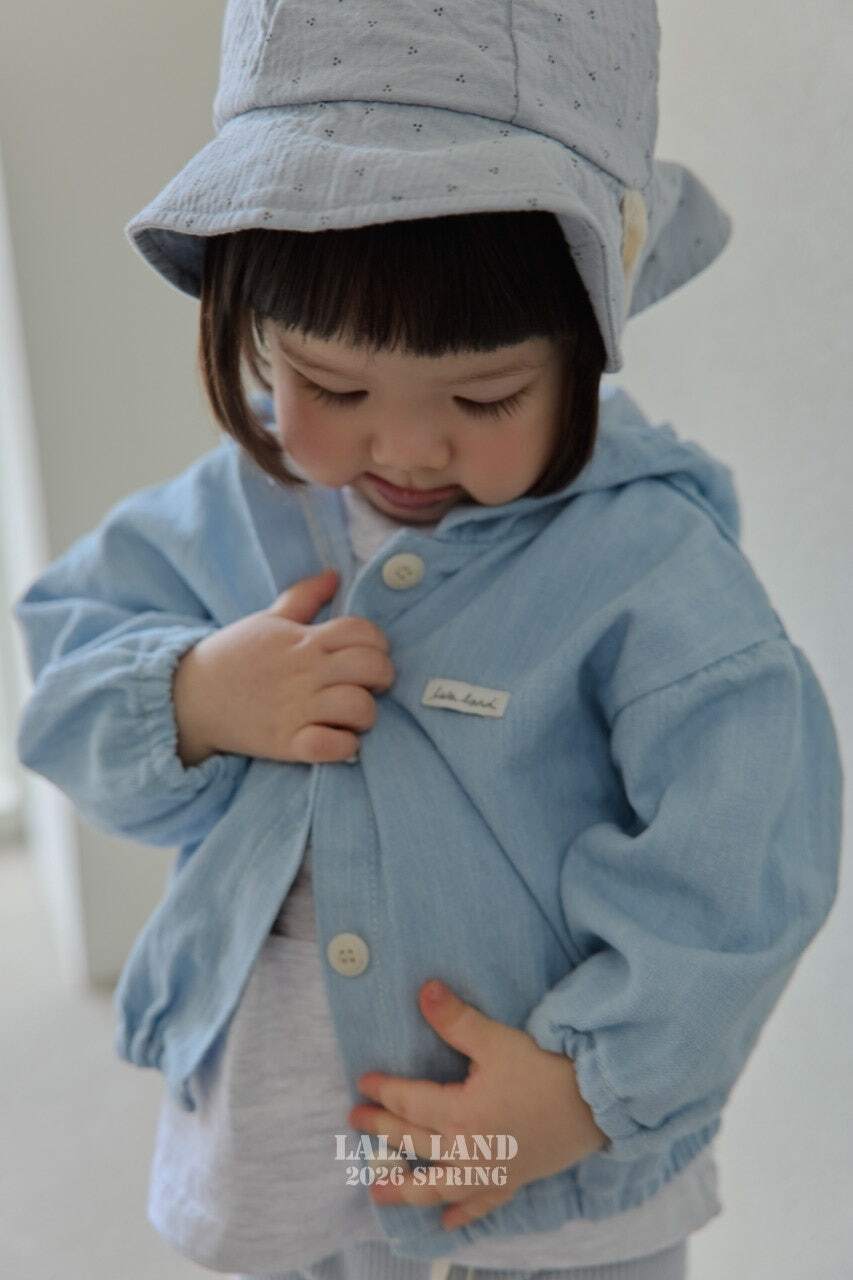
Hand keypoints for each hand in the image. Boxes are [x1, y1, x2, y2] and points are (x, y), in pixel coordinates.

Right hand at [173, 568, 395, 765]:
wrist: (190, 697)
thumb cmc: (234, 656)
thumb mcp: (268, 620)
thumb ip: (304, 597)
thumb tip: (334, 575)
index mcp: (304, 640)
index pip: (363, 631)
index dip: (378, 642)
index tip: (370, 655)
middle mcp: (305, 672)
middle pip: (371, 667)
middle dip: (382, 677)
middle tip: (370, 686)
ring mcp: (296, 708)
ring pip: (359, 707)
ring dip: (366, 715)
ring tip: (353, 716)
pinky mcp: (286, 742)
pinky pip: (332, 747)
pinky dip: (344, 747)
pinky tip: (338, 740)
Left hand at [347, 980, 608, 1231]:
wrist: (594, 1105)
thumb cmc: (545, 1069)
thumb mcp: (497, 1040)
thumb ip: (457, 1019)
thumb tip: (424, 990)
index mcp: (460, 1114)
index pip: (410, 1102)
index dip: (384, 1091)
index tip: (363, 1083)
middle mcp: (468, 1149)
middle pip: (414, 1142)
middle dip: (382, 1130)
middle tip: (355, 1121)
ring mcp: (489, 1170)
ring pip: (438, 1185)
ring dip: (405, 1189)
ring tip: (376, 1192)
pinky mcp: (512, 1180)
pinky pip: (481, 1204)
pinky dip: (462, 1214)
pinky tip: (446, 1222)